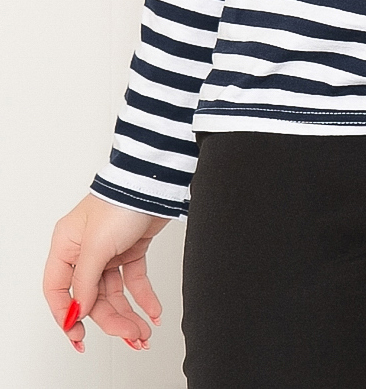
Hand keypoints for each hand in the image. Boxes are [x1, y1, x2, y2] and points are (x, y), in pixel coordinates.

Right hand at [43, 193, 169, 352]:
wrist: (154, 183)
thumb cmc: (120, 202)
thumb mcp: (96, 245)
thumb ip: (85, 281)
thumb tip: (78, 310)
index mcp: (66, 246)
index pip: (58, 290)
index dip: (67, 314)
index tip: (79, 335)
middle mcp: (85, 250)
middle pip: (91, 296)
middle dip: (111, 319)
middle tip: (130, 335)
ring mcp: (109, 251)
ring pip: (113, 293)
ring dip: (128, 314)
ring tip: (144, 331)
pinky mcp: (131, 249)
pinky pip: (133, 280)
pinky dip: (144, 297)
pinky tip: (153, 311)